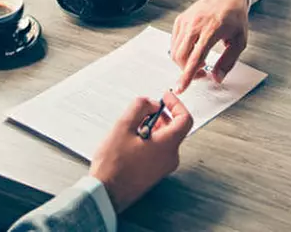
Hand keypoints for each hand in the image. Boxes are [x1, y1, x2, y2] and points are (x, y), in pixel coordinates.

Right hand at [89, 92, 192, 212]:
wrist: (106, 193)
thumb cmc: (113, 165)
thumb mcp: (123, 126)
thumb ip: (139, 108)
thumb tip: (151, 103)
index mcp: (167, 146)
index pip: (185, 119)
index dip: (175, 104)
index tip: (164, 97)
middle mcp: (170, 158)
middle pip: (175, 128)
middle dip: (161, 115)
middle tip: (145, 109)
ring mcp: (164, 167)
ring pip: (166, 139)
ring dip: (154, 126)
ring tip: (134, 125)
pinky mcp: (155, 172)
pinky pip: (160, 149)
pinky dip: (151, 138)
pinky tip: (132, 139)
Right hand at [171, 0, 248, 92]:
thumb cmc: (234, 15)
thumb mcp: (239, 40)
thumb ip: (228, 61)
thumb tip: (217, 77)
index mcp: (210, 30)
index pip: (195, 58)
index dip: (187, 75)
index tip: (180, 87)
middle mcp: (194, 25)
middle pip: (180, 56)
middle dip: (187, 71)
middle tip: (201, 73)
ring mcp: (185, 22)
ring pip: (175, 51)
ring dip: (184, 62)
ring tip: (198, 62)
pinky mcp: (180, 20)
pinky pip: (174, 42)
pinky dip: (181, 52)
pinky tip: (193, 51)